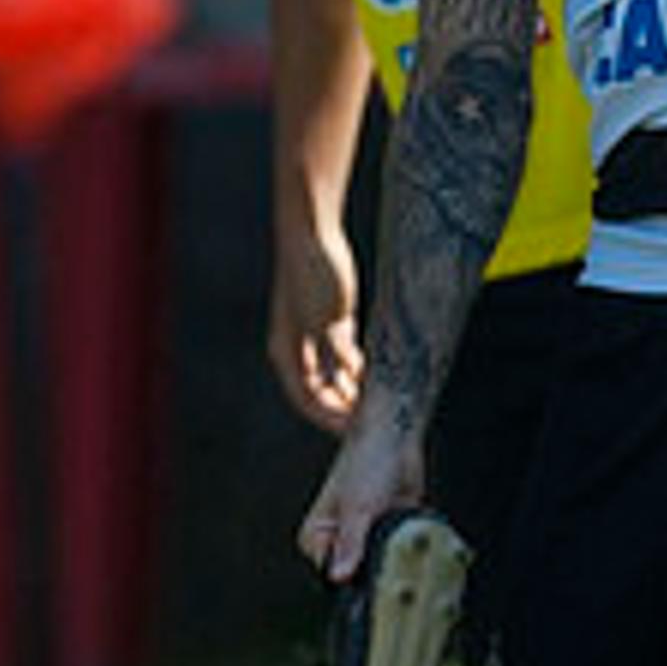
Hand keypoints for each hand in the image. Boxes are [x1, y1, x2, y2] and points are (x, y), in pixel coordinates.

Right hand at [268, 216, 362, 432]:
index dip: (331, 418)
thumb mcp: (325, 318)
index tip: (356, 432)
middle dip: (345, 409)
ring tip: (380, 403)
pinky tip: (380, 377)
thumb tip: (353, 378)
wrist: (312, 233)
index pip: (308, 399)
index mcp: (286, 352)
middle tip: (373, 423)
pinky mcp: (335, 320)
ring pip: (336, 375)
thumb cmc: (310, 273)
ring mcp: (316, 335)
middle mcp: (298, 348)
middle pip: (322, 391)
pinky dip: (361, 369)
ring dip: (354, 392)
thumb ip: (338, 352)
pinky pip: (347, 355)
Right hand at [299, 418, 424, 583]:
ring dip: (391, 557)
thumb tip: (338, 578)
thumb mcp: (357, 509)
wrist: (396, 441)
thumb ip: (350, 546)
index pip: (328, 573)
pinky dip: (405, 549)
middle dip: (374, 566)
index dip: (350, 576)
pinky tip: (409, 538)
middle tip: (387, 550)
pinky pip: (396, 553)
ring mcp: (363, 537)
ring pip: (377, 564)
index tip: (369, 569)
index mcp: (316, 534)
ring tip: (398, 538)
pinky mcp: (387, 534)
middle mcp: (337, 539)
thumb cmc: (366, 463)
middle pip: (355, 572)